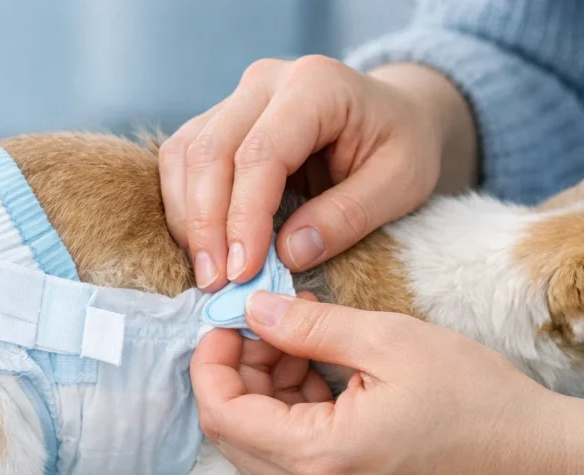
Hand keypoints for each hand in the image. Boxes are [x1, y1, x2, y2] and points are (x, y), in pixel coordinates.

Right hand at [160, 58, 476, 289]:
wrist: (394, 114)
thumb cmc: (401, 146)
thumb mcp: (401, 184)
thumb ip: (348, 217)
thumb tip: (288, 255)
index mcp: (315, 86)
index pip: (260, 154)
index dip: (245, 217)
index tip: (244, 272)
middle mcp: (264, 82)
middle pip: (209, 152)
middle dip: (205, 225)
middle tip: (216, 283)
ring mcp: (235, 99)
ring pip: (184, 155)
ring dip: (187, 220)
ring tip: (208, 274)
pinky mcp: (217, 121)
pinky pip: (181, 161)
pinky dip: (184, 208)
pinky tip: (203, 248)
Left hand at [191, 292, 573, 474]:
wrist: (537, 461)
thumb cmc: (477, 398)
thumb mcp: (389, 340)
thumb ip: (308, 326)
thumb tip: (251, 311)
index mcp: (320, 458)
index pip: (222, 415)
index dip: (210, 363)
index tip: (227, 321)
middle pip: (233, 435)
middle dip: (237, 374)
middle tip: (267, 326)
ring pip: (260, 449)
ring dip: (264, 394)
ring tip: (302, 346)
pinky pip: (291, 463)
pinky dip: (290, 417)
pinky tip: (320, 377)